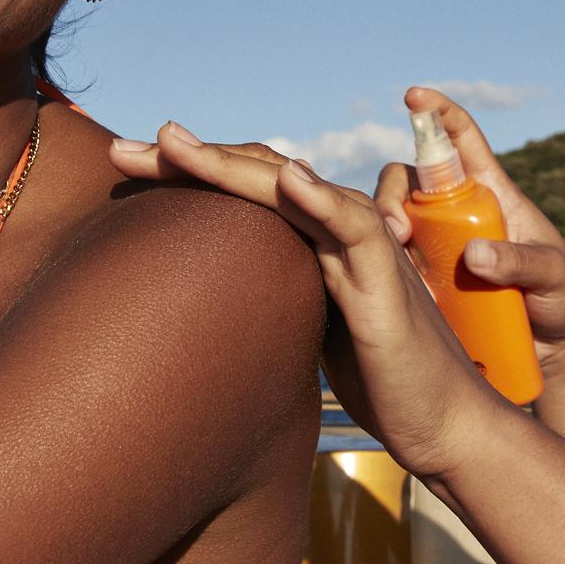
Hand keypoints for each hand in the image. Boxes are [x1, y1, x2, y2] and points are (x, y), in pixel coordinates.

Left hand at [108, 123, 505, 479]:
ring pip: (296, 189)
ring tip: (175, 141)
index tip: (122, 166)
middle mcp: (336, 231)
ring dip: (233, 163)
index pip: (244, 190)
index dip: (186, 173)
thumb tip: (199, 299)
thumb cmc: (380, 378)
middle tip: (122, 148)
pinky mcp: (387, 284)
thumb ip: (268, 297)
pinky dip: (323, 201)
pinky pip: (357, 230)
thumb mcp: (302, 330)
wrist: (442, 421)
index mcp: (313, 241)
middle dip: (187, 159)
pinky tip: (288, 180)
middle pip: (258, 177)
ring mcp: (364, 250)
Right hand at [373, 87, 564, 367]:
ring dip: (381, 229)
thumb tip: (474, 254)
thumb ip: (522, 262)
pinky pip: (393, 262)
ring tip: (392, 255)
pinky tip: (385, 281)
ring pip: (392, 219)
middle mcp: (458, 213)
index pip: (462, 141)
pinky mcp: (426, 281)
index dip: (439, 113)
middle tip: (398, 229)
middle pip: (410, 181)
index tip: (414, 96)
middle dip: (393, 193)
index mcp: (492, 194)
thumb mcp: (554, 276)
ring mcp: (439, 247)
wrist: (556, 351)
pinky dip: (382, 264)